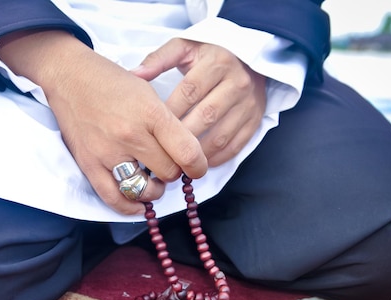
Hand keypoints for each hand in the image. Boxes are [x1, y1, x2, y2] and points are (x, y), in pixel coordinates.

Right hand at [0, 30, 207, 214]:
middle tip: (169, 165)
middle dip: (174, 172)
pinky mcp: (89, 164)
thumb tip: (185, 154)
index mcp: (151, 113)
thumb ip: (168, 124)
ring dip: (155, 190)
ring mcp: (108, 152)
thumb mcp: (149, 93)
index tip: (197, 167)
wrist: (70, 75)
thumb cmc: (111, 81)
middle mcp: (131, 135)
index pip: (187, 152)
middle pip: (168, 172)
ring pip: (145, 189)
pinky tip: (140, 207)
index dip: (199, 166)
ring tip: (154, 181)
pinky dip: (130, 207)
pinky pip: (113, 198)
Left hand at [132, 38, 266, 166]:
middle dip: (182, 135)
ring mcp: (249, 103)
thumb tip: (135, 74)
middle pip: (206, 115)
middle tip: (162, 149)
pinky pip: (237, 144)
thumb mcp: (185, 47)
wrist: (249, 58)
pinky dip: (218, 157)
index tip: (153, 126)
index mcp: (217, 63)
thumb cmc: (209, 55)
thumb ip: (159, 59)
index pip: (190, 91)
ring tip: (178, 160)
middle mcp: (237, 83)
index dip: (170, 111)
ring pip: (221, 134)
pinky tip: (201, 161)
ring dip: (198, 152)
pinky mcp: (255, 119)